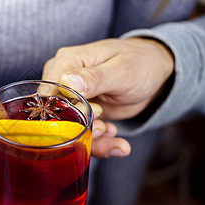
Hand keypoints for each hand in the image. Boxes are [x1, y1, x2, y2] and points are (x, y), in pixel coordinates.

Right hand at [43, 38, 174, 157]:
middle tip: (104, 128)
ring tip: (113, 135)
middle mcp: (62, 80)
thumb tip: (67, 81)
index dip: (62, 109)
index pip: (48, 91)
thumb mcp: (122, 70)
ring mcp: (70, 99)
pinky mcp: (80, 114)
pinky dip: (98, 143)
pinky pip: (81, 133)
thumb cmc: (141, 63)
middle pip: (56, 113)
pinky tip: (116, 141)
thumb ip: (94, 77)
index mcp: (67, 62)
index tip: (87, 114)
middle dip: (78, 127)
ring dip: (91, 138)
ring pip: (68, 128)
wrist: (156, 75)